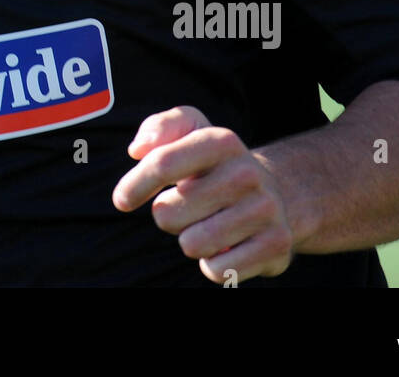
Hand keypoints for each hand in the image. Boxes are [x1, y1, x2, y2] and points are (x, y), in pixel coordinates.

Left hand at [112, 105, 293, 283]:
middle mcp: (247, 173)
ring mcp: (265, 210)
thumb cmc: (214, 165)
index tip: (122, 200)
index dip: (135, 185)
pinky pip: (216, 270)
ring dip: (189, 240)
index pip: (162, 163)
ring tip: (207, 224)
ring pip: (191, 244)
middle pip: (168, 213)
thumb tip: (138, 150)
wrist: (276, 195)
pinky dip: (212, 264)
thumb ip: (159, 127)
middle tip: (188, 207)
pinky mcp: (276, 246)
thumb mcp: (190, 132)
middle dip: (167, 215)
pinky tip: (227, 246)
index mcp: (222, 141)